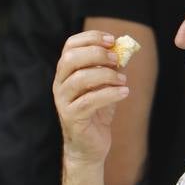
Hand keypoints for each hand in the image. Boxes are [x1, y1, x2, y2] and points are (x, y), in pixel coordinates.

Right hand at [54, 30, 129, 167]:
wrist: (89, 146)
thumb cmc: (97, 112)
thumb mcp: (105, 85)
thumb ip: (111, 67)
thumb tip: (125, 48)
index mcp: (66, 72)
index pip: (70, 45)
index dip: (90, 38)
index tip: (112, 40)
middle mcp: (60, 83)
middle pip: (71, 58)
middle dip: (96, 54)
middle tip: (116, 59)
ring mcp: (63, 100)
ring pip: (80, 79)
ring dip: (105, 75)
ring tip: (123, 80)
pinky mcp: (71, 117)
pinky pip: (89, 101)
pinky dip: (109, 94)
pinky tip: (124, 92)